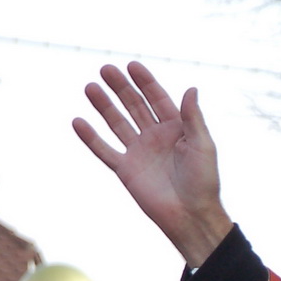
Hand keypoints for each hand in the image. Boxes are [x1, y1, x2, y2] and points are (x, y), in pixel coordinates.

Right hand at [73, 62, 234, 266]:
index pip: (158, 99)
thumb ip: (193, 118)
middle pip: (135, 106)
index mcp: (176, 129)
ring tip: (90, 87)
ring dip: (104, 106)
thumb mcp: (202, 146)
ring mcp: (139, 152)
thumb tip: (191, 88)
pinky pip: (104, 150)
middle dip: (121, 87)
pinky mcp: (126, 170)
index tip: (131, 65)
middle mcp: (156, 137)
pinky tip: (78, 121)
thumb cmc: (203, 181)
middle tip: (105, 69)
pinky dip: (91, 137)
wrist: (191, 215)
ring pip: (117, 123)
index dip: (145, 82)